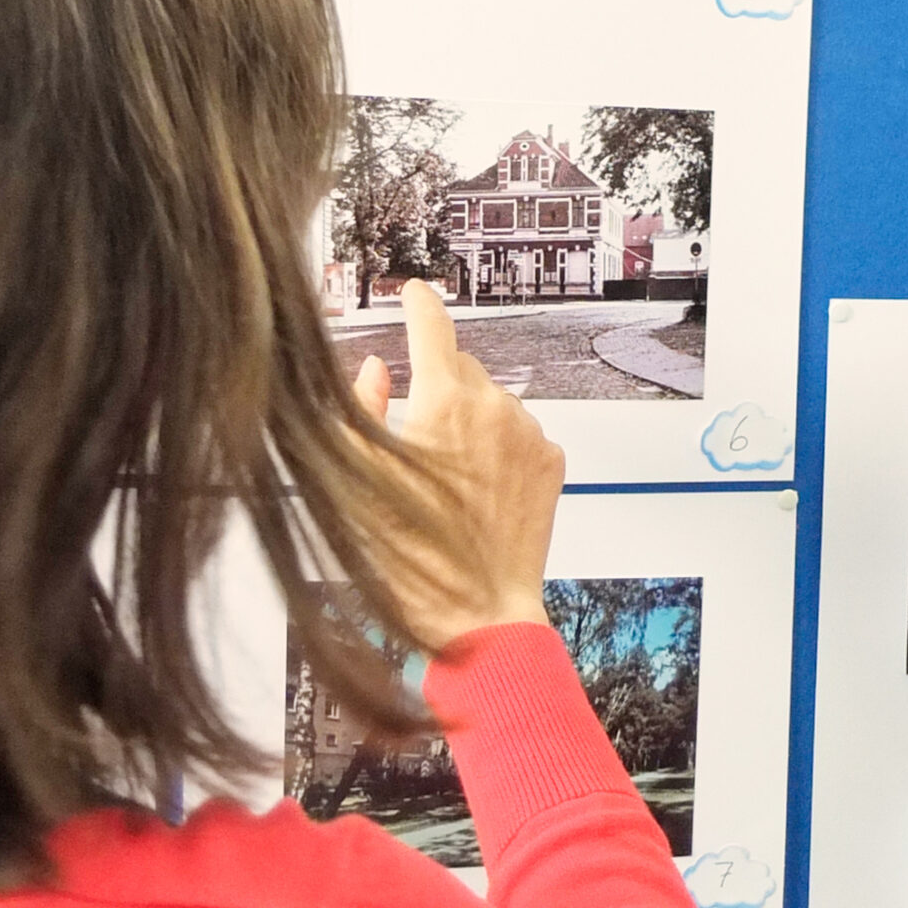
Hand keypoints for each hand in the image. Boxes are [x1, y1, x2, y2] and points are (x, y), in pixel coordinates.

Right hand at [352, 281, 562, 654]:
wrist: (477, 614)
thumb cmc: (413, 559)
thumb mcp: (356, 479)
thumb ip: (358, 409)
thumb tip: (374, 370)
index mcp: (443, 401)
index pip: (431, 325)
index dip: (417, 304)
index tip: (414, 293)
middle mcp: (494, 408)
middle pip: (459, 368)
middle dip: (435, 385)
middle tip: (412, 435)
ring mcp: (529, 436)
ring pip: (491, 402)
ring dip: (468, 420)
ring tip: (445, 477)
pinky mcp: (551, 465)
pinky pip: (520, 436)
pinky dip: (499, 448)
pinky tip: (476, 488)